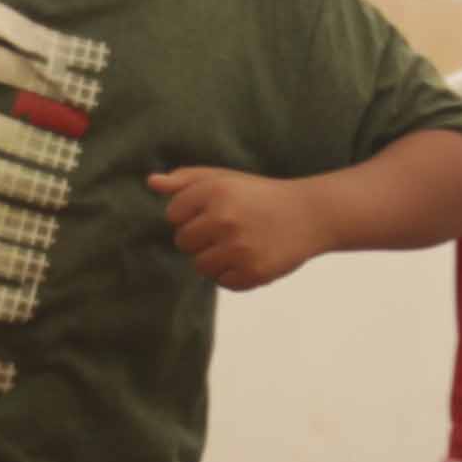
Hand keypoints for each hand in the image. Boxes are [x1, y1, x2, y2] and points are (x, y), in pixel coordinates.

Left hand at [148, 166, 324, 289]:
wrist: (310, 215)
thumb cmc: (260, 196)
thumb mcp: (225, 180)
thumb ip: (186, 180)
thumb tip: (151, 182)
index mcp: (214, 191)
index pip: (174, 215)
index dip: (192, 214)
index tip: (217, 210)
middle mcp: (224, 218)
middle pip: (183, 242)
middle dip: (202, 237)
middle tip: (232, 228)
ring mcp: (239, 248)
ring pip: (200, 266)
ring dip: (216, 258)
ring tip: (241, 243)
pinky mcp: (253, 272)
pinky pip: (223, 282)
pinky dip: (235, 274)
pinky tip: (254, 256)